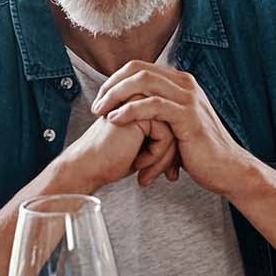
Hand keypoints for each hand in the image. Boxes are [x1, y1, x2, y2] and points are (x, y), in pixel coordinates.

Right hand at [54, 113, 176, 191]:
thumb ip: (164, 138)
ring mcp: (140, 101)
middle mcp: (143, 99)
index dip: (171, 152)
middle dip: (170, 157)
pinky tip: (136, 162)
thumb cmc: (112, 161)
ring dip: (162, 159)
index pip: (174, 127)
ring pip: (174, 132)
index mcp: (143, 105)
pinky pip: (166, 135)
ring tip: (144, 172)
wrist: (88, 167)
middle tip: (156, 177)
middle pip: (177, 128)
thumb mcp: (145, 148)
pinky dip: (155, 155)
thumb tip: (188, 146)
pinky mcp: (139, 110)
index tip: (165, 172)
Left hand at [92, 61, 254, 191]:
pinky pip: (153, 105)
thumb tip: (134, 107)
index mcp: (180, 82)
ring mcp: (188, 98)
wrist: (226, 169)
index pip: (139, 67)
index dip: (115, 80)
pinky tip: (116, 120)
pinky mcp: (188, 116)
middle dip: (111, 86)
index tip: (100, 99)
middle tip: (96, 106)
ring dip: (116, 96)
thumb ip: (159, 112)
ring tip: (101, 113)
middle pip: (138, 69)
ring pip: (143, 82)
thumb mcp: (176, 125)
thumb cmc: (199, 152)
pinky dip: (130, 110)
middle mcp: (185, 84)